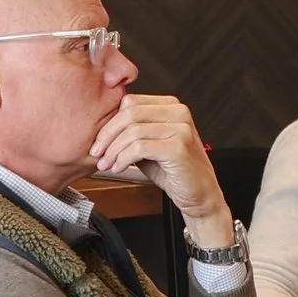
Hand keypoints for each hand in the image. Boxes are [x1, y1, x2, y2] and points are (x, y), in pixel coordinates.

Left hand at [89, 91, 229, 241]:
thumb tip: (102, 130)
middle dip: (107, 136)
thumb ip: (131, 132)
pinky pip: (140, 147)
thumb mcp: (148, 146)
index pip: (131, 102)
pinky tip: (120, 167)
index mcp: (171, 107)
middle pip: (129, 113)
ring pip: (132, 131)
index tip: (99, 140)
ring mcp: (181, 128)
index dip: (109, 122)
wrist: (199, 194)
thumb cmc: (174, 171)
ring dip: (114, 150)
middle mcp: (178, 113)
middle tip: (98, 153)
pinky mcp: (178, 147)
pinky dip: (124, 158)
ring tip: (108, 164)